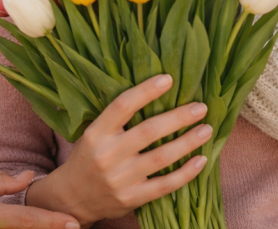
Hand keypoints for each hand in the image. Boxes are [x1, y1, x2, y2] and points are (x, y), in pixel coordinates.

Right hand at [26, 74, 210, 224]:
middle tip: (200, 107)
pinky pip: (165, 185)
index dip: (146, 91)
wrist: (72, 199)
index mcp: (96, 133)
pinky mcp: (132, 198)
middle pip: (149, 131)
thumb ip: (117, 119)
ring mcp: (121, 179)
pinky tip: (201, 160)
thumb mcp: (93, 133)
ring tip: (206, 129)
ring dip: (188, 142)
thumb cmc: (88, 158)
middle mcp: (108, 155)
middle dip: (179, 117)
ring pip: (162, 157)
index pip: (122, 106)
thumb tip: (155, 93)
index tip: (168, 78)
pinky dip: (186, 173)